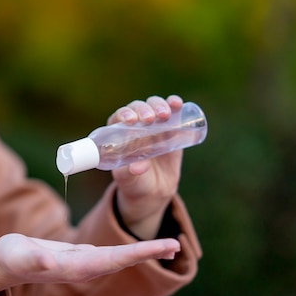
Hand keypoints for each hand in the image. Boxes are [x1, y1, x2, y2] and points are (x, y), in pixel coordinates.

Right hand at [0, 233, 179, 295]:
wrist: (1, 266)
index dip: (139, 252)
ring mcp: (82, 263)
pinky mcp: (78, 256)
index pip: (114, 260)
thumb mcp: (17, 256)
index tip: (163, 247)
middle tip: (178, 244)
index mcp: (75, 267)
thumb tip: (52, 264)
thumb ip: (34, 260)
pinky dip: (128, 248)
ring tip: (169, 245)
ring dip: (143, 251)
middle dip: (150, 252)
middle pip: (123, 260)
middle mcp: (83, 267)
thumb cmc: (8, 259)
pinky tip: (137, 247)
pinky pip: (109, 253)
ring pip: (119, 257)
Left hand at [107, 95, 183, 239]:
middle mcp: (135, 125)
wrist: (154, 190)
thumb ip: (129, 173)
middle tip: (149, 118)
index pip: (119, 117)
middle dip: (143, 109)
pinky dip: (175, 104)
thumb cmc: (134, 182)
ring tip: (164, 115)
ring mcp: (154, 125)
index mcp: (118, 133)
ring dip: (159, 105)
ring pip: (154, 106)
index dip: (124, 114)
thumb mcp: (127, 179)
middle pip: (138, 108)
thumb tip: (137, 167)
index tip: (131, 120)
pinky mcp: (171, 128)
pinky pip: (173, 111)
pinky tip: (177, 104)